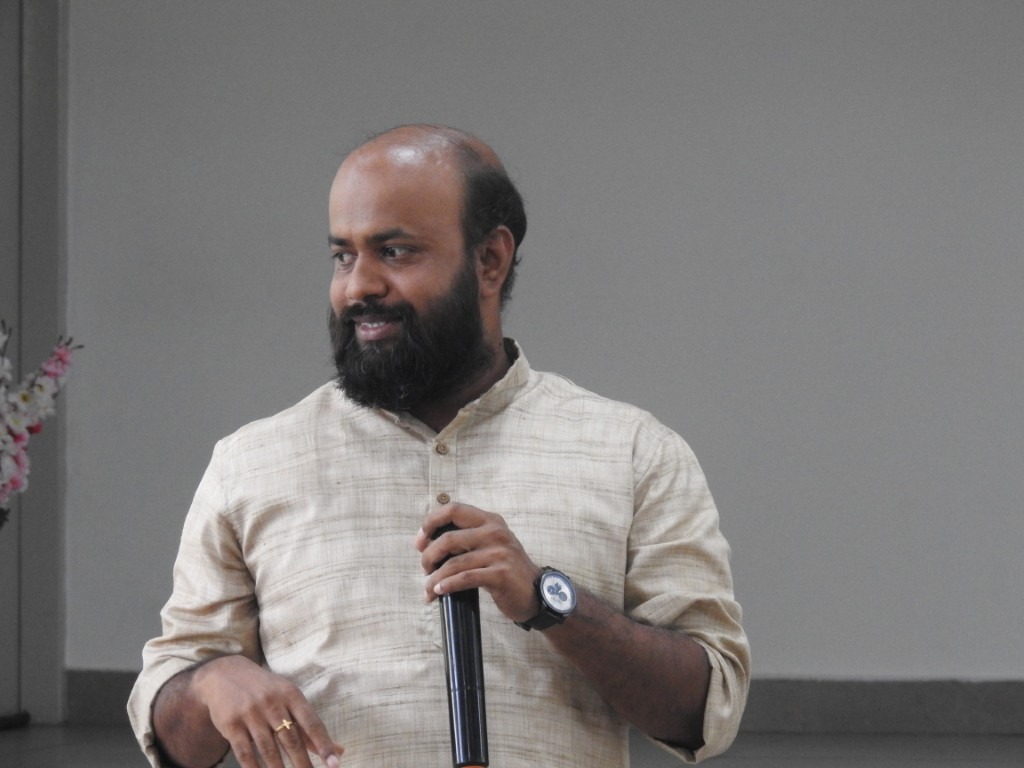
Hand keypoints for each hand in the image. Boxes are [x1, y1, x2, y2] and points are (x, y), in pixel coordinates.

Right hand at [192, 655, 343, 767]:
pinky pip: (245, 753)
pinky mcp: (231, 724)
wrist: (225, 673)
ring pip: (269, 749)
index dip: (323, 744)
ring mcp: (251, 713)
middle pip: (291, 739)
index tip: (334, 763)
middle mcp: (272, 703)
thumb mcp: (289, 699)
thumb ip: (310, 726)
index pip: (311, 722)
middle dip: (303, 764)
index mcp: (291, 694)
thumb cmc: (266, 691)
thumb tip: (339, 750)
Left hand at [415, 502, 541, 622]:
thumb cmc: (506, 569)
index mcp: (490, 520)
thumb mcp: (491, 544)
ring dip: (435, 578)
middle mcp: (495, 532)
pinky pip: (465, 578)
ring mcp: (500, 553)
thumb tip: (427, 543)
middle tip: (425, 569)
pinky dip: (447, 585)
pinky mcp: (501, 574)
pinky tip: (439, 592)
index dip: (430, 523)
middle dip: (429, 555)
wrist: (536, 592)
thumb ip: (466, 538)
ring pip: (454, 563)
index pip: (453, 509)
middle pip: (448, 538)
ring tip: (428, 589)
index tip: (420, 542)